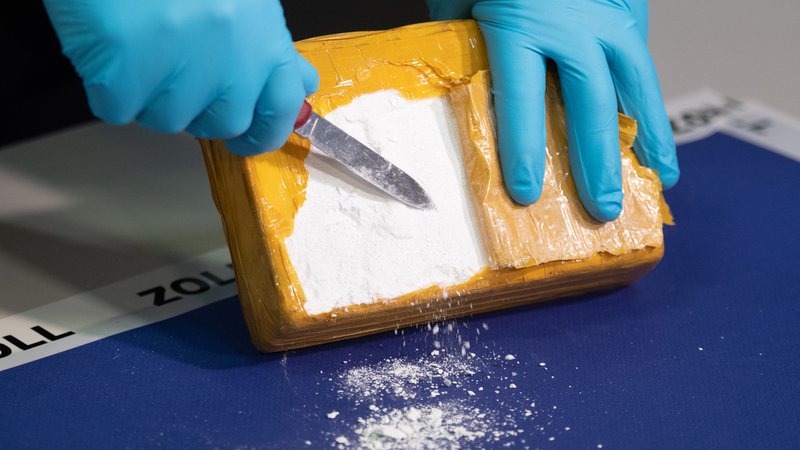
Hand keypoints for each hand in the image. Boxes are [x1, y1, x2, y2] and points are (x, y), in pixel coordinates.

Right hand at [43, 0, 317, 154]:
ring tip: (143, 40)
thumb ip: (269, 46)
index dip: (263, 131)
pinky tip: (114, 44)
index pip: (281, 109)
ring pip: (166, 119)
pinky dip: (110, 85)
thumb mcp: (245, 0)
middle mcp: (233, 62)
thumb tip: (299, 86)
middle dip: (198, 107)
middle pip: (221, 123)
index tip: (247, 138)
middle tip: (175, 67)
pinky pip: (118, 107)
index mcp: (265, 40)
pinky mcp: (126, 74)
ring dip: (151, 92)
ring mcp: (180, 70)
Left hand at [429, 0, 678, 220]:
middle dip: (597, 161)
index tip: (525, 194)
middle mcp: (572, 21)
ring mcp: (605, 11)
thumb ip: (469, 44)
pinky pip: (641, 57)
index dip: (523, 150)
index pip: (521, 98)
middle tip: (601, 209)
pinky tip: (656, 128)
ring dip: (648, 134)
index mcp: (520, 21)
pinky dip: (651, 97)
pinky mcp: (624, 6)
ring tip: (659, 177)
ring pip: (635, 81)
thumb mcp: (460, 0)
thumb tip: (475, 97)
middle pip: (590, 101)